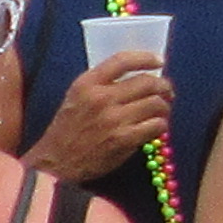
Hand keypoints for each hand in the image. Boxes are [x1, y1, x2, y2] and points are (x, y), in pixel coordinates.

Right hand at [32, 56, 171, 181]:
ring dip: (164, 107)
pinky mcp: (124, 139)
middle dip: (163, 86)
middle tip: (166, 93)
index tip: (159, 62)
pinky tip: (155, 128)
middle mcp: (102, 98)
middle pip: (147, 82)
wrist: (55, 163)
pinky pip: (156, 125)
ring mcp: (114, 119)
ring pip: (155, 104)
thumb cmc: (66, 130)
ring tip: (161, 112)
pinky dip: (161, 125)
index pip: (123, 61)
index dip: (146, 58)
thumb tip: (138, 78)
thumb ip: (101, 84)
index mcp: (87, 84)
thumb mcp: (76, 98)